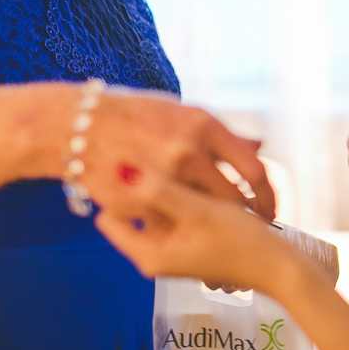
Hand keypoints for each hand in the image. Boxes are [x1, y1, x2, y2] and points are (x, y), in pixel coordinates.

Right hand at [78, 89, 275, 220]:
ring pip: (204, 216)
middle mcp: (188, 150)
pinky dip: (182, 233)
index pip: (253, 169)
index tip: (269, 208)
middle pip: (234, 199)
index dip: (268, 194)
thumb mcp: (183, 114)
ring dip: (217, 229)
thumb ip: (221, 135)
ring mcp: (163, 178)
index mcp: (203, 126)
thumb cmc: (135, 116)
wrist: (79, 125)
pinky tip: (187, 235)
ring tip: (224, 234)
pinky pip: (171, 225)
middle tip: (251, 229)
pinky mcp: (139, 201)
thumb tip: (260, 146)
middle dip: (248, 219)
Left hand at [95, 172, 288, 292]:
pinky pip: (173, 212)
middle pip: (131, 211)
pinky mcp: (187, 239)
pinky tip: (200, 179)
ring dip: (166, 189)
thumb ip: (159, 191)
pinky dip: (182, 196)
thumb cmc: (240, 242)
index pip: (108, 217)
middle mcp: (153, 252)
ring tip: (184, 166)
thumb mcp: (198, 212)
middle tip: (158, 157)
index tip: (131, 164)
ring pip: (154, 208)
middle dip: (142, 187)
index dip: (116, 191)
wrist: (277, 265)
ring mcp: (170, 246)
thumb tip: (121, 171)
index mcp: (148, 253)